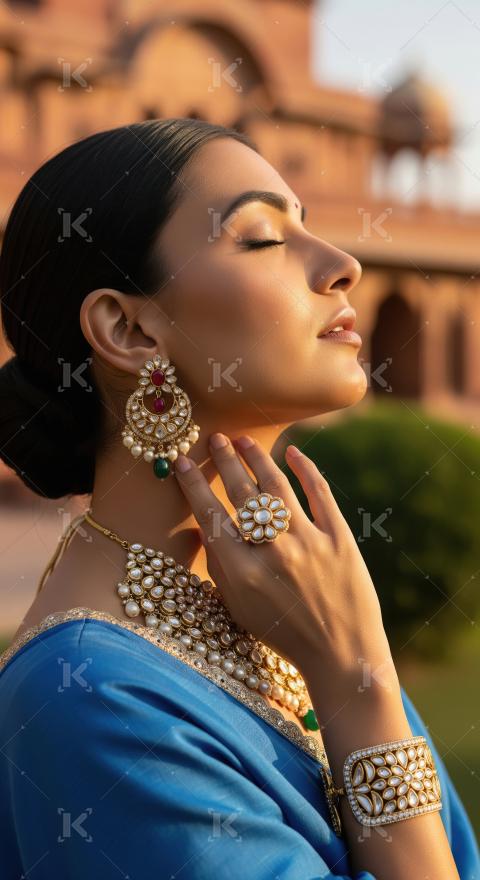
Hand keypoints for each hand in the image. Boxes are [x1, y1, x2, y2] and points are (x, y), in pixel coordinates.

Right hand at [174, 434, 395, 692]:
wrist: (342, 655)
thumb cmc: (283, 633)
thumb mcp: (239, 609)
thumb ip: (218, 568)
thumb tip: (201, 527)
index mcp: (243, 573)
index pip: (210, 516)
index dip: (194, 485)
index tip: (182, 462)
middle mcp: (273, 553)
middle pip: (242, 493)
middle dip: (225, 461)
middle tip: (215, 438)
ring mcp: (309, 542)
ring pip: (277, 486)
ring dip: (257, 457)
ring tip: (243, 440)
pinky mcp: (340, 538)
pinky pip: (320, 493)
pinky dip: (306, 468)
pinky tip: (292, 452)